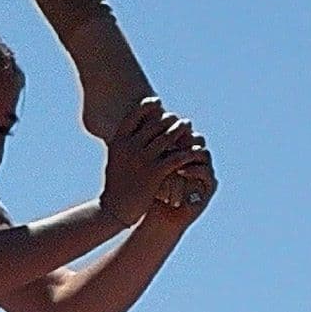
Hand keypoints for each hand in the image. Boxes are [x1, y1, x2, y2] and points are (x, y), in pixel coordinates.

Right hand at [99, 101, 204, 225]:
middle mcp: (130, 147)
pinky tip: (195, 149)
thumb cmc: (116, 184)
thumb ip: (124, 143)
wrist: (116, 209)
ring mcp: (143, 159)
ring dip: (181, 129)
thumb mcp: (115, 159)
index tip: (157, 102)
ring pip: (168, 137)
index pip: (134, 116)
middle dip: (169, 118)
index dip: (147, 106)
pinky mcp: (156, 173)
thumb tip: (132, 128)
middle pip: (155, 124)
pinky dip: (188, 151)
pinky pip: (177, 157)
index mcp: (119, 141)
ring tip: (187, 125)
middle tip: (178, 118)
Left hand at [152, 128, 216, 222]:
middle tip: (171, 137)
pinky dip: (195, 170)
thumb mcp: (146, 167)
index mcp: (182, 151)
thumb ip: (146, 147)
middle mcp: (194, 160)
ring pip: (204, 154)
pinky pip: (206, 174)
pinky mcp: (208, 188)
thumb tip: (134, 123)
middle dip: (185, 137)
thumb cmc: (146, 191)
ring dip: (190, 152)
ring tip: (176, 153)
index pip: (183, 131)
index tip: (160, 128)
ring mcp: (203, 173)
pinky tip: (180, 170)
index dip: (174, 128)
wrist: (154, 219)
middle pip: (197, 139)